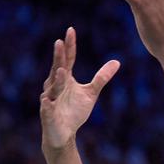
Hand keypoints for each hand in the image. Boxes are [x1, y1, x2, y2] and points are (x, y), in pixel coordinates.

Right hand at [40, 27, 119, 150]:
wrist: (63, 133)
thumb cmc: (74, 111)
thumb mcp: (91, 93)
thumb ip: (102, 77)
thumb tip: (117, 61)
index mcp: (64, 79)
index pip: (67, 59)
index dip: (69, 46)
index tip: (70, 30)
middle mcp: (55, 86)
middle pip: (58, 69)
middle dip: (59, 57)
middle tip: (59, 42)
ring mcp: (50, 100)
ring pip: (53, 88)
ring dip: (57, 79)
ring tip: (62, 70)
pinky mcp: (48, 115)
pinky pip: (47, 109)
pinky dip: (47, 105)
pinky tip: (47, 101)